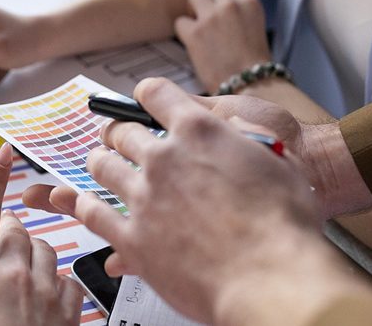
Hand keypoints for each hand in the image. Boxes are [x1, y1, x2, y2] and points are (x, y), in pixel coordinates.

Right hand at [0, 143, 83, 325]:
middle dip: (6, 233)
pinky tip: (46, 298)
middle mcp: (12, 273)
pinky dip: (58, 283)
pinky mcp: (69, 311)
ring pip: (44, 249)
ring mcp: (44, 290)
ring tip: (17, 280)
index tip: (2, 153)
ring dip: (32, 256)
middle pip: (16, 228)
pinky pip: (68, 279)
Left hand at [73, 78, 367, 324]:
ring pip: (102, 167)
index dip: (148, 94)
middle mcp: (164, 158)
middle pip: (122, 131)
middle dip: (119, 132)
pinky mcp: (132, 238)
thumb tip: (232, 129)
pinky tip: (89, 205)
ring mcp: (144, 197)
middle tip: (118, 137)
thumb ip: (244, 137)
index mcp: (199, 129)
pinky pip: (93, 213)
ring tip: (103, 165)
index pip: (155, 93)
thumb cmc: (284, 224)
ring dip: (101, 162)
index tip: (144, 98)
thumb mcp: (276, 158)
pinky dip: (87, 206)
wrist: (274, 280)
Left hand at [174, 0, 271, 93]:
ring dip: (194, 9)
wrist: (250, 86)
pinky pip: (180, 21)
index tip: (224, 11)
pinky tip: (193, 44)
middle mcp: (231, 5)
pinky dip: (184, 32)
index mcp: (250, 3)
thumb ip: (239, 12)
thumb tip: (217, 5)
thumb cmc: (253, 63)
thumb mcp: (255, 27)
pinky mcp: (195, 33)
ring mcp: (211, 17)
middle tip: (209, 21)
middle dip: (209, 1)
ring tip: (200, 28)